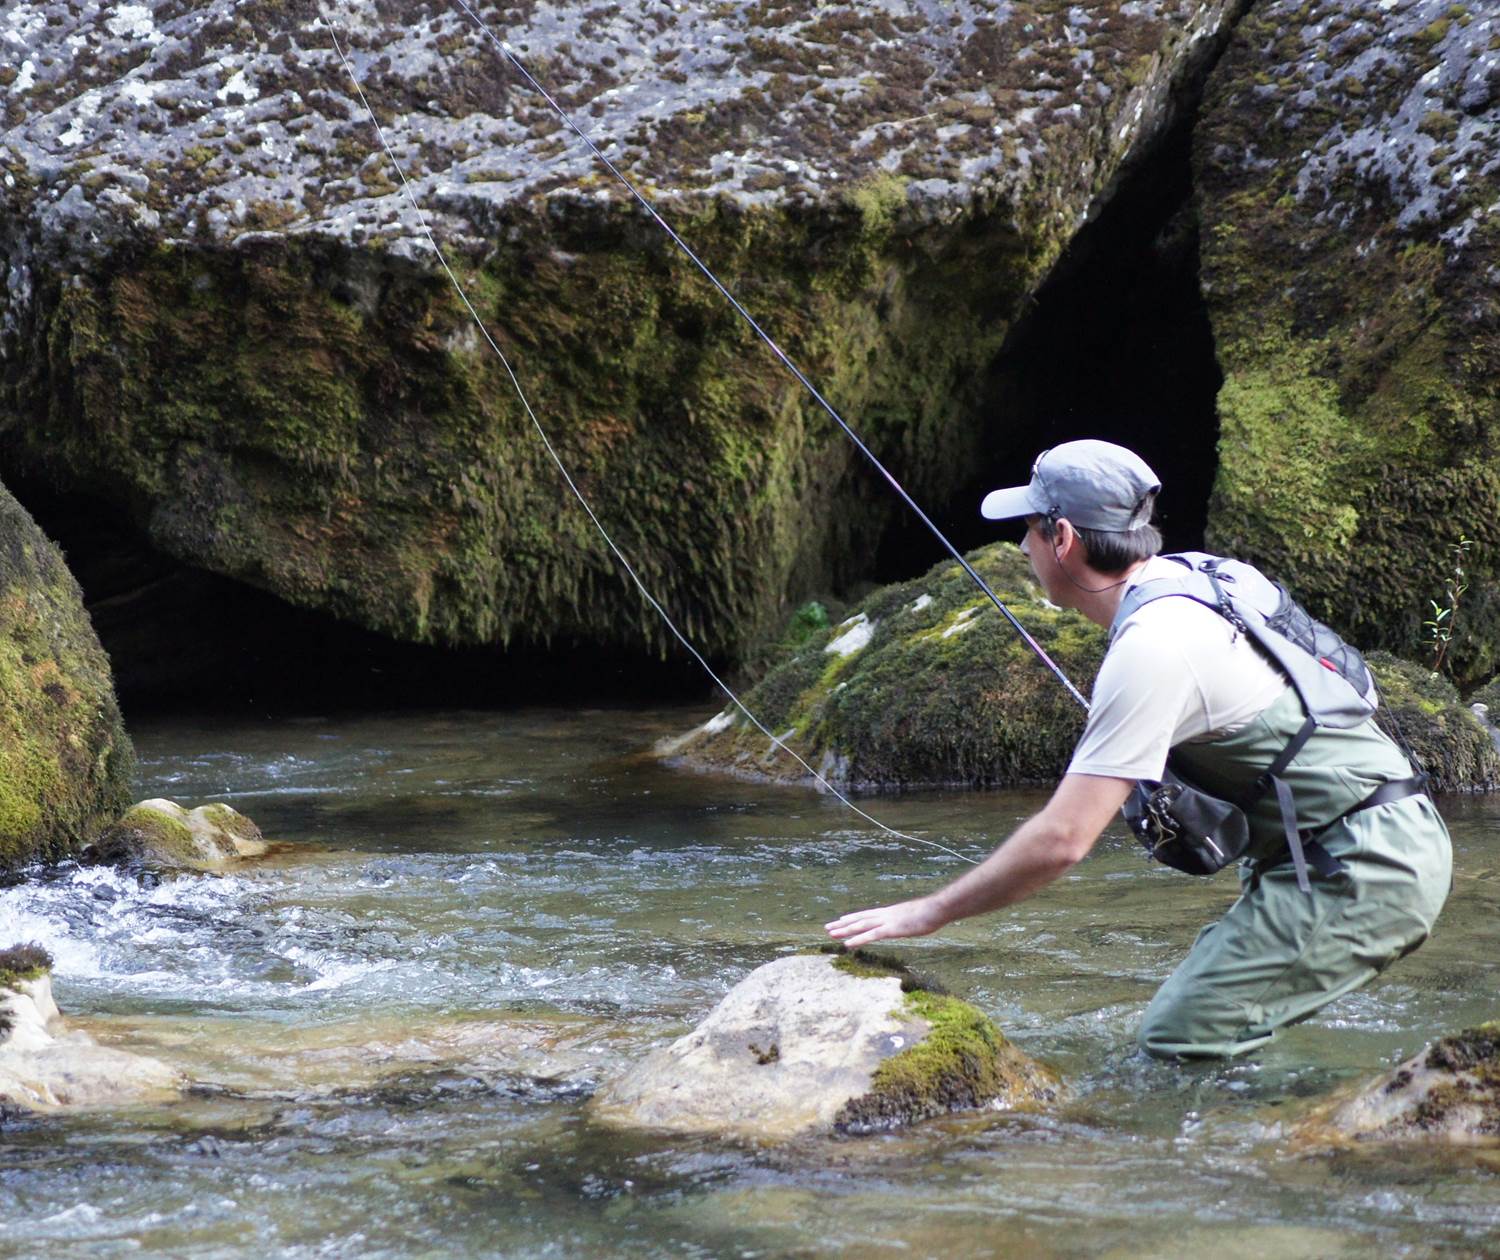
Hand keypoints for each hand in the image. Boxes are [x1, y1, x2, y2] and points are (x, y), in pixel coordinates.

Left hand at [824, 896, 946, 948]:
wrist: (936, 909)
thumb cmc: (930, 913)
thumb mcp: (914, 917)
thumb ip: (906, 920)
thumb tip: (905, 923)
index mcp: (889, 912)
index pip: (866, 915)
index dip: (853, 918)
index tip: (840, 920)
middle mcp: (884, 915)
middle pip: (859, 919)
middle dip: (843, 924)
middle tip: (827, 928)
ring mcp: (887, 922)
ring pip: (860, 926)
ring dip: (844, 930)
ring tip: (830, 934)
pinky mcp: (891, 929)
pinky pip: (871, 936)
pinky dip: (857, 939)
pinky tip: (847, 944)